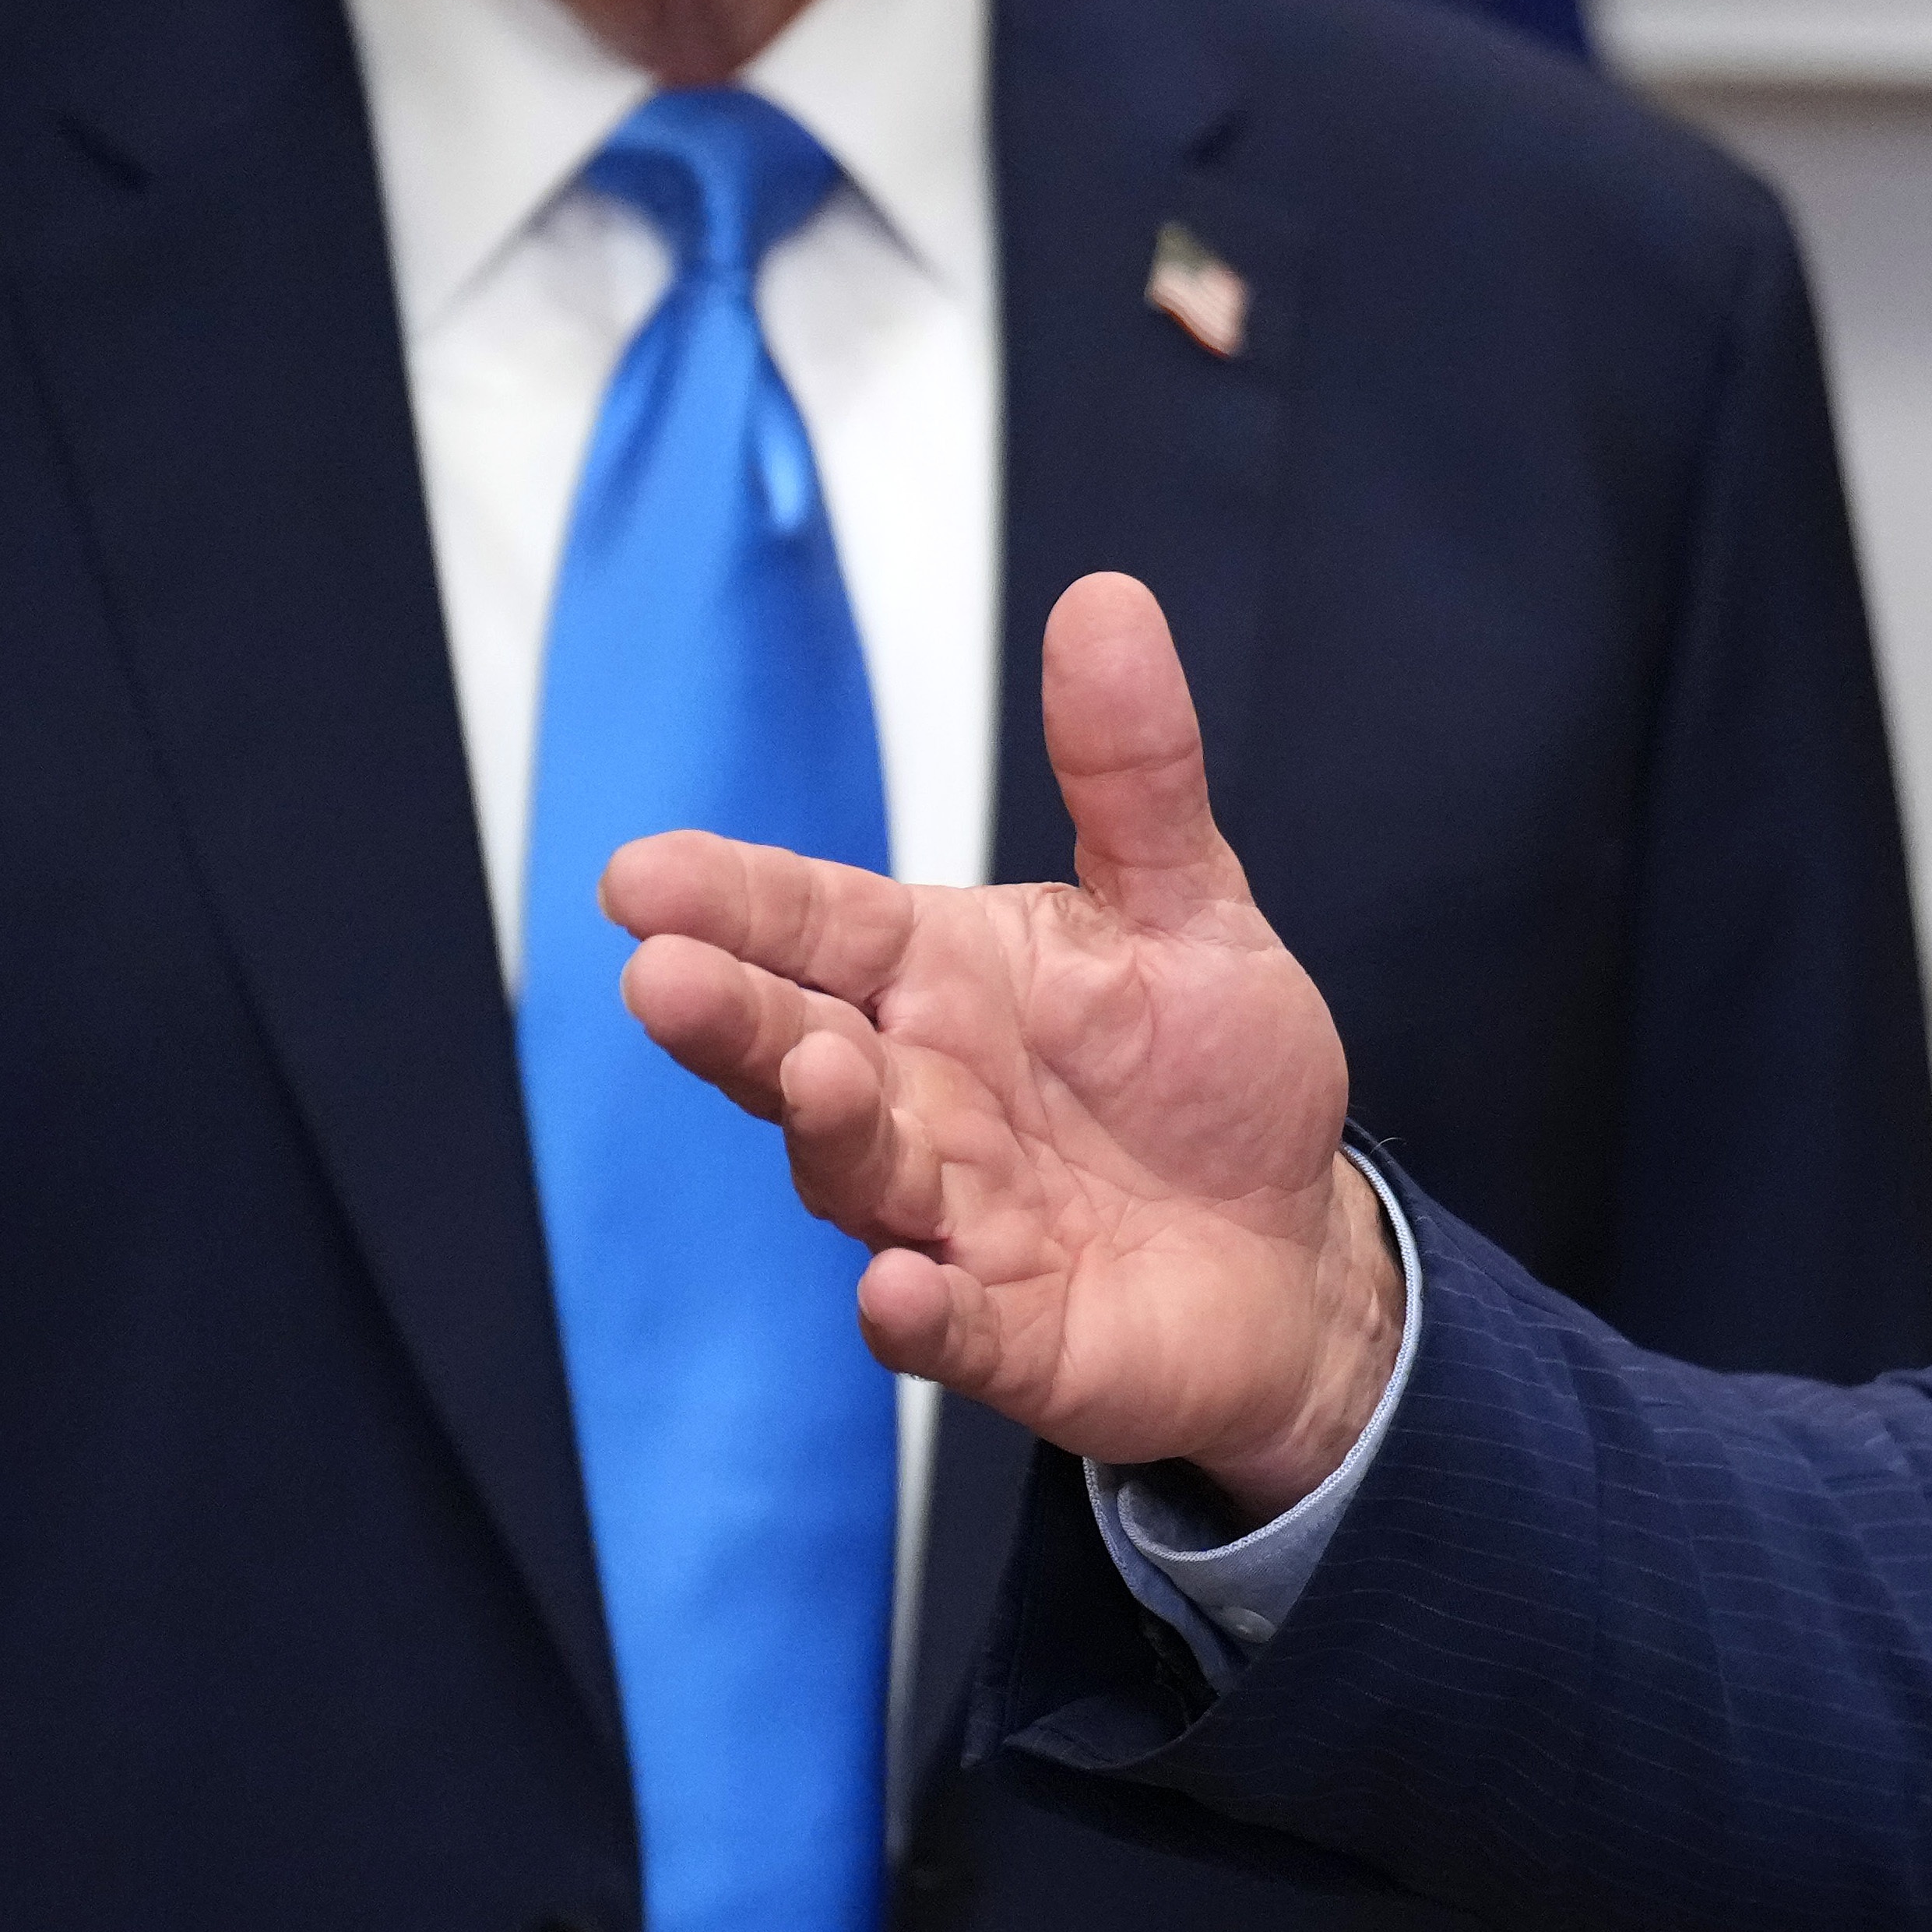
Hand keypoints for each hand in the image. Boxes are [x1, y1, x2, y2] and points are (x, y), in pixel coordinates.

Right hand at [602, 570, 1403, 1518]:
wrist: (1291, 1254)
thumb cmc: (1211, 1076)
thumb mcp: (1190, 907)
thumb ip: (1134, 774)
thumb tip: (1107, 597)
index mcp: (939, 979)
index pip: (813, 925)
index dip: (731, 899)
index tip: (640, 874)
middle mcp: (916, 1094)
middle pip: (797, 1047)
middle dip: (731, 1016)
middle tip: (661, 976)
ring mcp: (950, 1220)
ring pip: (858, 1173)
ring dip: (830, 1132)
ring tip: (818, 1075)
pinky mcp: (1009, 1334)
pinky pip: (947, 1328)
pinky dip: (916, 1313)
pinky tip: (895, 1289)